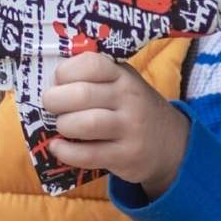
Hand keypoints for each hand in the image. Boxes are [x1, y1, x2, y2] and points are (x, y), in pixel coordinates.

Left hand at [42, 52, 189, 198]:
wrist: (171, 143)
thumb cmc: (131, 108)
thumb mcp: (121, 84)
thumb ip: (93, 79)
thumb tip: (49, 84)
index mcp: (123, 75)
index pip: (91, 64)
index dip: (66, 71)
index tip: (58, 81)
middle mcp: (128, 98)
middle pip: (82, 95)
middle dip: (55, 100)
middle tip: (51, 106)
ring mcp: (129, 128)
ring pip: (85, 124)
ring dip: (63, 126)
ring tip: (61, 126)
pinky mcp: (126, 156)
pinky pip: (87, 155)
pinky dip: (65, 152)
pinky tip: (58, 147)